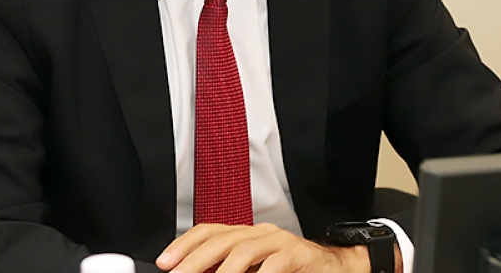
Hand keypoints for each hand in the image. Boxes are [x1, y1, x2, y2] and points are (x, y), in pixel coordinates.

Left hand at [155, 223, 375, 272]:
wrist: (335, 269)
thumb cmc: (291, 272)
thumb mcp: (255, 271)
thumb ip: (227, 270)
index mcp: (245, 235)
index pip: (208, 231)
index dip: (184, 245)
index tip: (165, 263)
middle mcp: (260, 233)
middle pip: (221, 240)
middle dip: (194, 260)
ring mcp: (280, 241)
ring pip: (244, 250)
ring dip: (223, 271)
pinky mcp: (298, 255)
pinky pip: (275, 265)